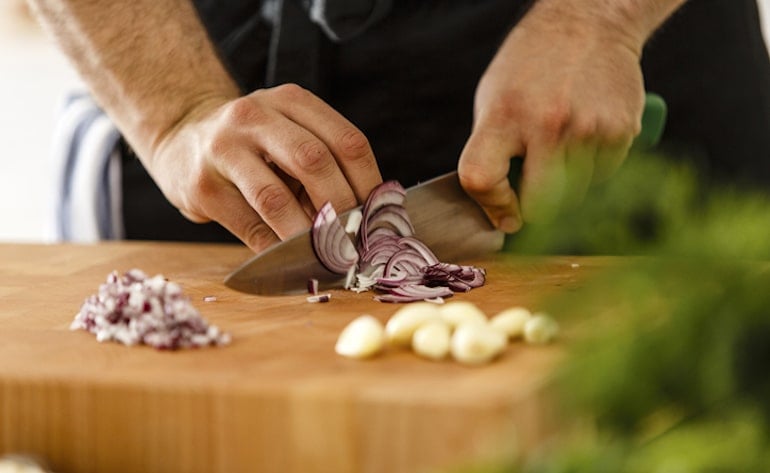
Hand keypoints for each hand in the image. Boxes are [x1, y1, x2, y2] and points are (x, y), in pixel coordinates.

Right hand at [149, 84, 381, 251]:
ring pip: (276, 198)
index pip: (347, 142)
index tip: (380, 218)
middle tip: (356, 241)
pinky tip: (291, 258)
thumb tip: (365, 220)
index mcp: (291, 101)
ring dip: (307, 234)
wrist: (182, 138)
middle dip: (341, 209)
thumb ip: (323, 166)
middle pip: (314, 162)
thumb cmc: (252, 146)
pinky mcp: (203, 185)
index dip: (370, 184)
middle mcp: (257, 116)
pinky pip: (248, 225)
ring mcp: (224, 148)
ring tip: (327, 255)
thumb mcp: (288, 135)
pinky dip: (275, 248)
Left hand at [458, 1, 646, 231]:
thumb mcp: (493, 99)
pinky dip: (593, 169)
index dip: (491, 205)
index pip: (482, 179)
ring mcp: (588, 130)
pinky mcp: (621, 131)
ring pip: (576, 195)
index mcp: (503, 116)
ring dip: (567, 186)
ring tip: (562, 149)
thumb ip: (491, 150)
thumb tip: (497, 208)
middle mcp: (547, 125)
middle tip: (535, 194)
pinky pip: (604, 176)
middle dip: (535, 208)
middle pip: (540, 204)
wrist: (589, 22)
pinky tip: (585, 138)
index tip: (504, 213)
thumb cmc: (531, 66)